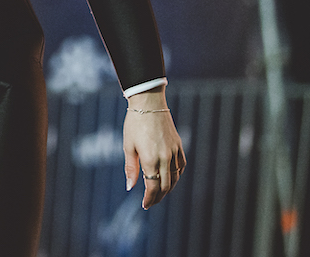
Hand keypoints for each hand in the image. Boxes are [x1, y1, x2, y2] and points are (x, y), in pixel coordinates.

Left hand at [123, 87, 186, 209]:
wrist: (148, 103)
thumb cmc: (134, 123)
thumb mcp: (128, 145)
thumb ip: (130, 168)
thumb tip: (130, 187)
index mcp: (151, 159)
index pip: (153, 187)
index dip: (149, 198)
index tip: (145, 205)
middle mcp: (165, 158)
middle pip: (165, 186)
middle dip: (158, 197)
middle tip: (151, 202)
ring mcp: (174, 152)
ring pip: (175, 178)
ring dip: (168, 188)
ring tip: (159, 193)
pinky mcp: (179, 145)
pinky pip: (181, 166)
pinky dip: (176, 176)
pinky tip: (171, 178)